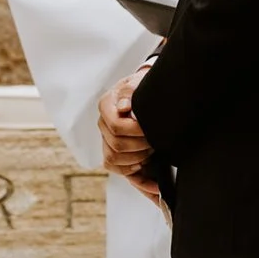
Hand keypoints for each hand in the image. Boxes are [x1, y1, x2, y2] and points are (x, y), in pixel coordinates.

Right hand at [97, 62, 153, 178]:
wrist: (145, 94)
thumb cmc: (142, 88)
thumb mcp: (138, 82)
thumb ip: (130, 92)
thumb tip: (124, 106)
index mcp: (106, 106)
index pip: (116, 127)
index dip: (136, 131)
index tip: (150, 129)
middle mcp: (103, 124)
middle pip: (116, 146)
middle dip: (140, 146)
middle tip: (155, 140)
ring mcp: (107, 139)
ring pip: (113, 159)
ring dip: (137, 159)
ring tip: (152, 151)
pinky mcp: (114, 152)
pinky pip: (116, 169)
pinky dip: (132, 175)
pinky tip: (148, 174)